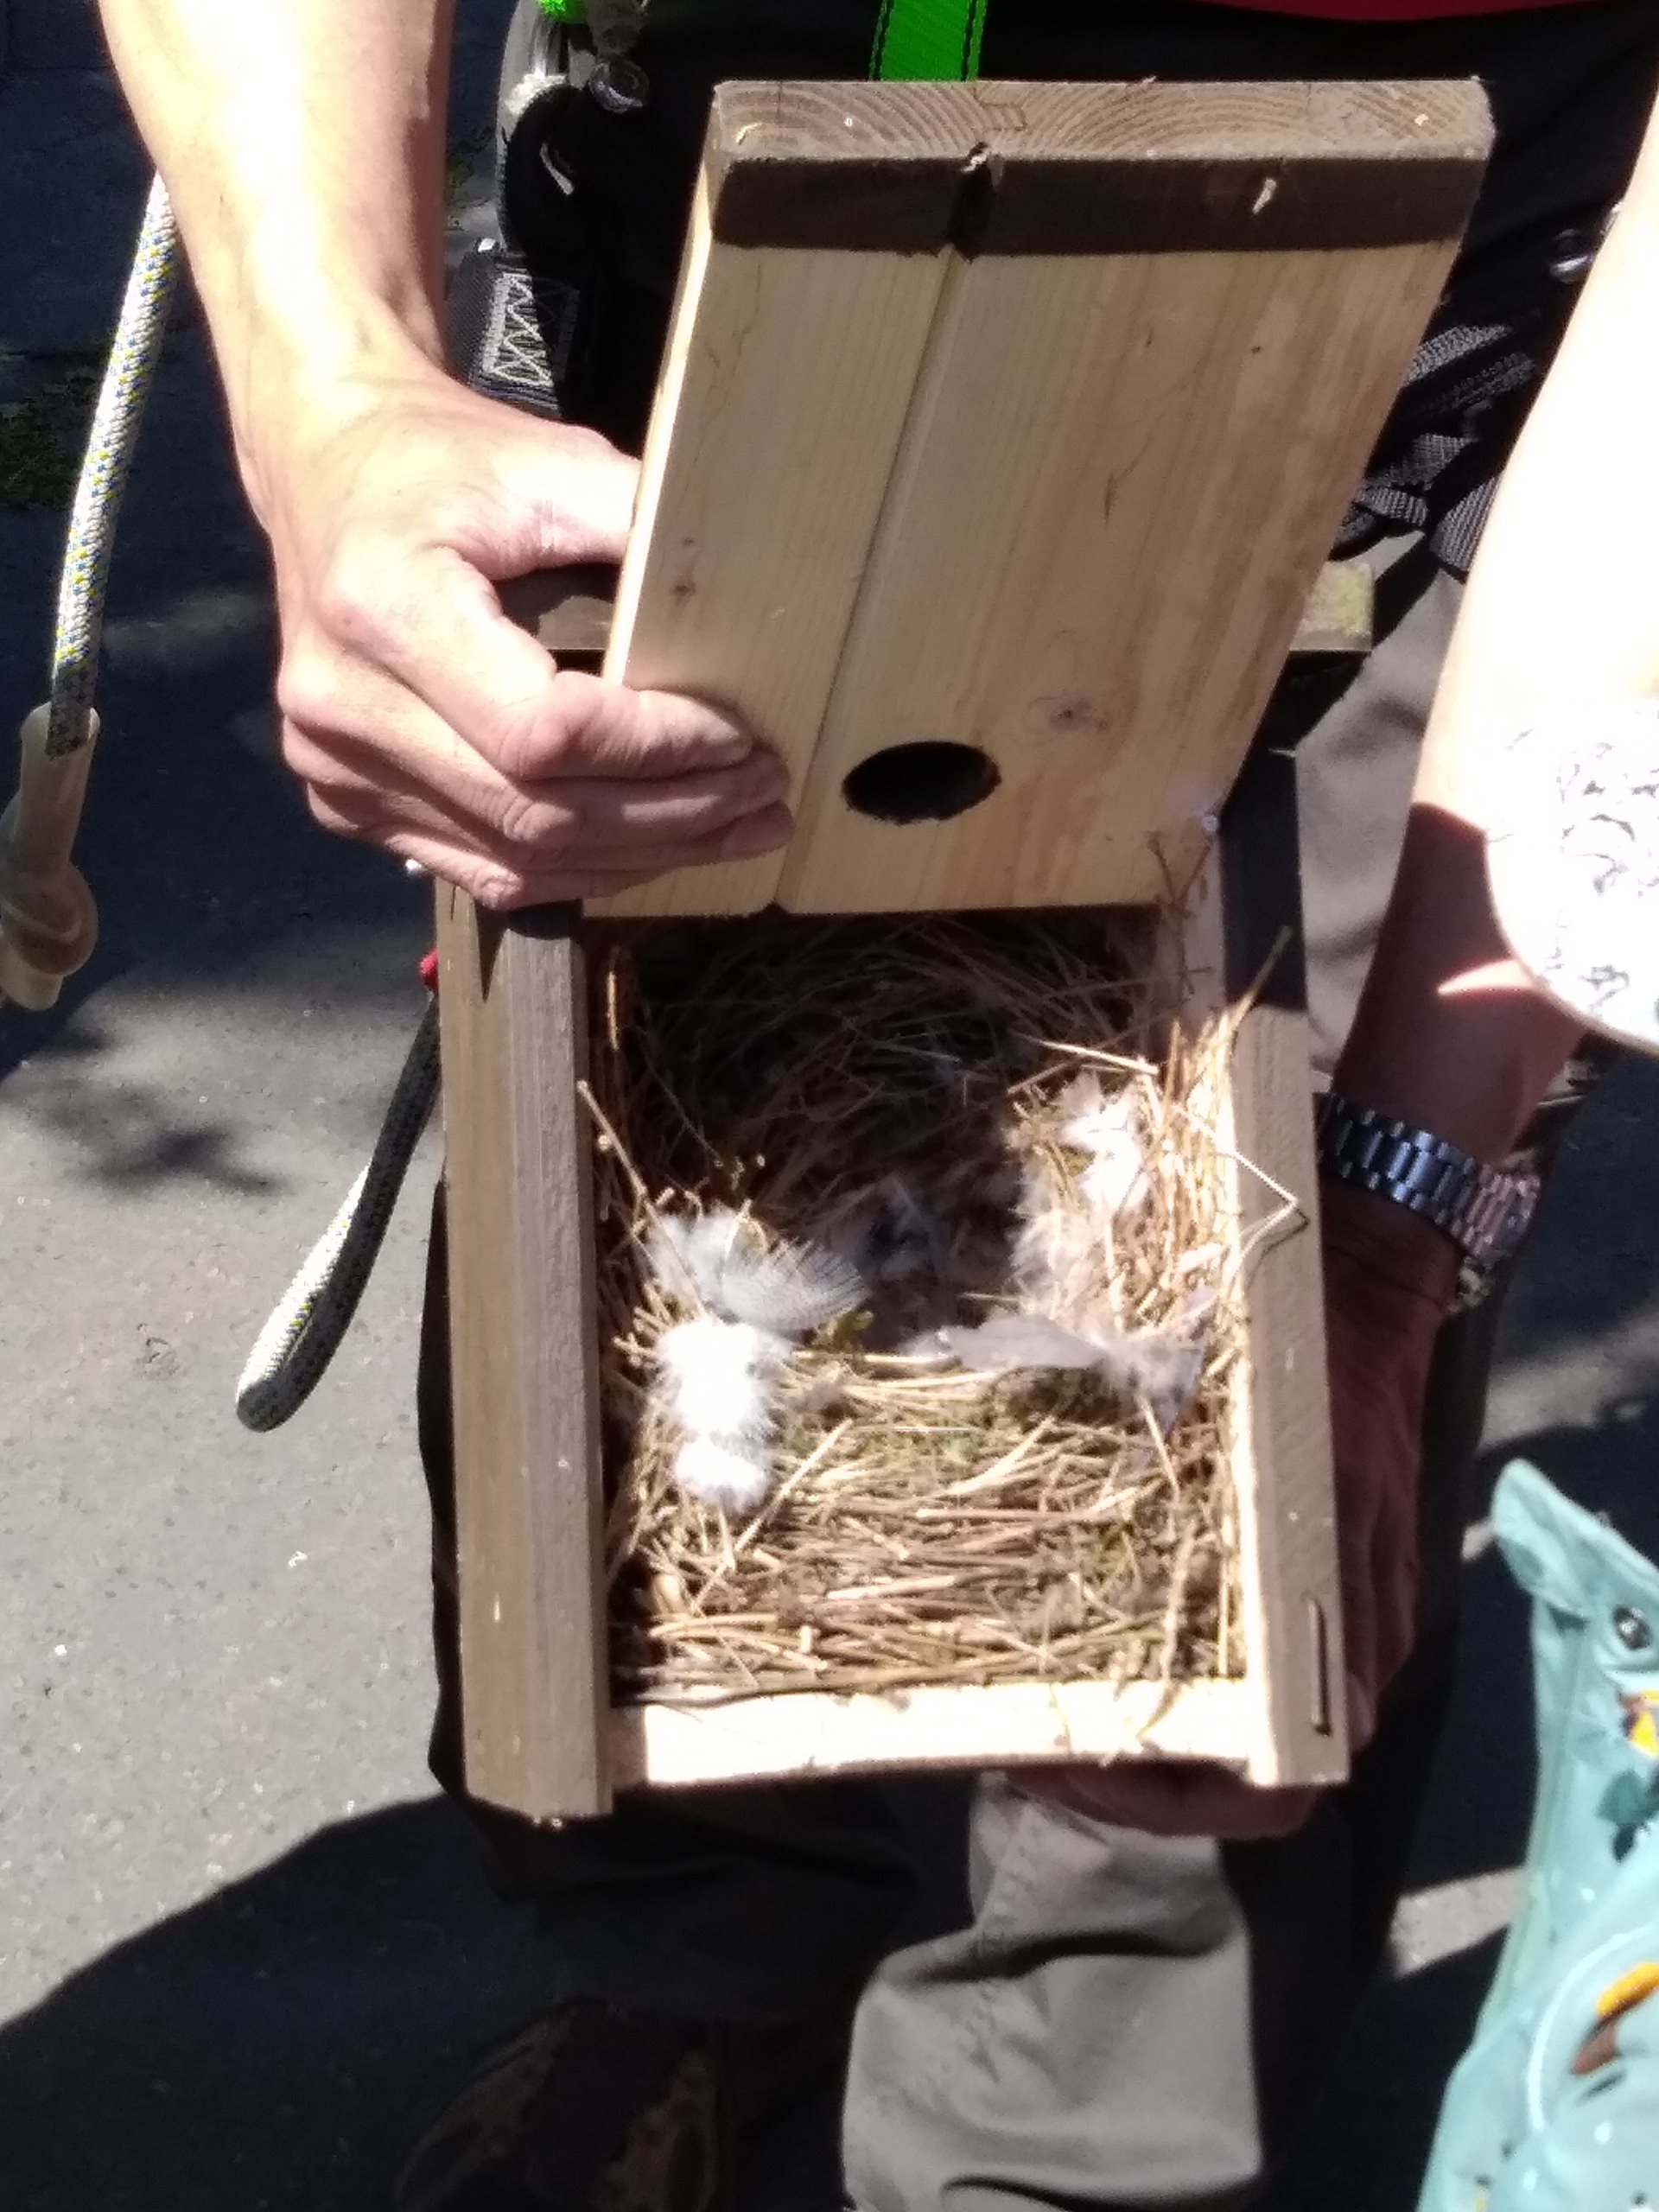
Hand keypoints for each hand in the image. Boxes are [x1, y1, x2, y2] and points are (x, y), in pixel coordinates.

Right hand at [254, 368, 791, 906]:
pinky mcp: (347, 805)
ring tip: (739, 830)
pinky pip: (486, 870)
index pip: (543, 732)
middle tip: (768, 795)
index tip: (743, 736)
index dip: (657, 748)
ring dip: (642, 855)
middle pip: (536, 813)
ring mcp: (336, 771)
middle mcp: (342, 707)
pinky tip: (657, 843)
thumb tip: (756, 601)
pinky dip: (582, 866)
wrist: (324, 469)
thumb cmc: (441, 461)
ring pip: (518, 861)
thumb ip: (640, 526)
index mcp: (383, 609)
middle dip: (672, 814)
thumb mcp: (545, 462)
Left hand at [1015, 1181, 1458, 1838]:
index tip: (1057, 1759)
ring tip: (1008, 1678)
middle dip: (1103, 1769)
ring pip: (1197, 1718)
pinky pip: (1196, 1648)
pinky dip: (1121, 1654)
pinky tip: (1053, 1608)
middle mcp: (1322, 1652)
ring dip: (1101, 1716)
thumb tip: (1313, 1699)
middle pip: (1212, 1773)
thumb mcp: (1308, 1451)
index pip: (1266, 1798)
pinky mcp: (1267, 1572)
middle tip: (1002, 1724)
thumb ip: (1308, 1560)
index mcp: (1343, 1639)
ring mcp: (1294, 1615)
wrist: (1356, 1277)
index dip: (1159, 1804)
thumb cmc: (1323, 1358)